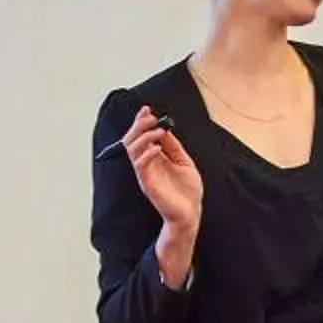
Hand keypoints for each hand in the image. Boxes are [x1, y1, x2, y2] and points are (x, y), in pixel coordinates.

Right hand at [122, 106, 202, 283]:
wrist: (190, 213)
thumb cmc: (187, 191)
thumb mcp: (184, 161)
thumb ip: (173, 146)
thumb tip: (165, 128)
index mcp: (154, 158)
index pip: (141, 136)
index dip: (142, 121)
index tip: (147, 109)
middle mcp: (146, 164)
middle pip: (132, 140)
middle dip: (139, 125)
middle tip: (150, 116)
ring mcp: (145, 173)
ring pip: (133, 149)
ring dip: (144, 136)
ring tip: (157, 131)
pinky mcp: (147, 183)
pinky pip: (140, 164)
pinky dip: (148, 152)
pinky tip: (158, 148)